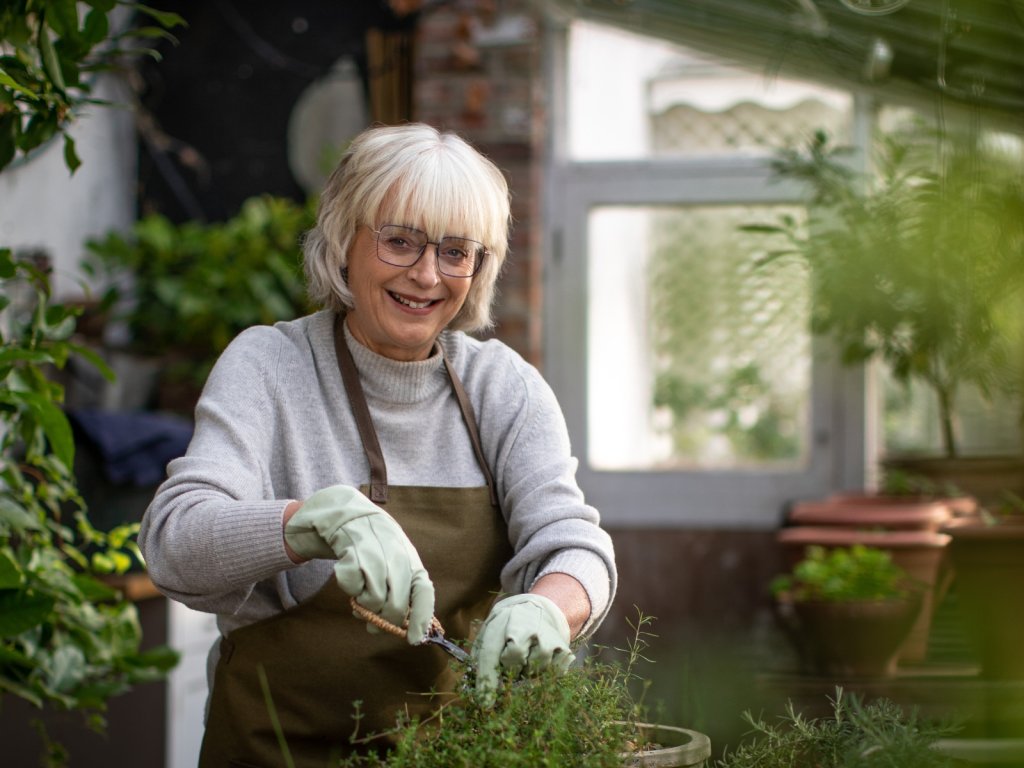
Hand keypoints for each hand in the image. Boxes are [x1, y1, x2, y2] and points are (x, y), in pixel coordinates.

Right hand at [284, 484, 434, 642]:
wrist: (349, 515)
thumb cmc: (377, 546)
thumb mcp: (395, 562)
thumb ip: (401, 591)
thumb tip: (405, 628)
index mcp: (411, 559)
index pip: (423, 591)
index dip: (421, 617)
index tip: (415, 640)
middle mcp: (396, 556)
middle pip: (396, 603)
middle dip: (385, 621)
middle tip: (374, 625)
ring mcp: (375, 553)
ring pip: (373, 599)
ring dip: (365, 606)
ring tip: (361, 598)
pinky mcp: (351, 552)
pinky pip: (352, 587)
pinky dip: (350, 589)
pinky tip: (351, 580)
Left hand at [471, 593, 572, 703]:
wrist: (538, 608)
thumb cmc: (506, 626)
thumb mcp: (489, 630)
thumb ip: (480, 655)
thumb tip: (476, 686)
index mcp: (501, 620)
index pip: (491, 652)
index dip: (487, 679)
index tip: (485, 704)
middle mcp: (526, 624)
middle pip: (514, 660)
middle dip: (509, 670)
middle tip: (510, 666)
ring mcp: (547, 635)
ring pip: (534, 669)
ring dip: (527, 672)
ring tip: (526, 659)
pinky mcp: (563, 646)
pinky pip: (552, 673)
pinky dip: (544, 673)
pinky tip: (539, 660)